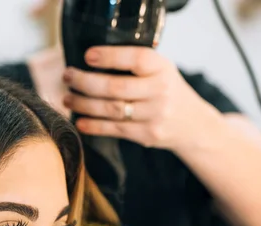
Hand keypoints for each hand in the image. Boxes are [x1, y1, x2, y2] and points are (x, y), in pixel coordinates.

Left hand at [62, 46, 212, 149]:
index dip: (110, 57)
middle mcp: (160, 91)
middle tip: (67, 78)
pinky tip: (79, 120)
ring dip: (83, 104)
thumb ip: (135, 66)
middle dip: (85, 82)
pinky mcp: (147, 134)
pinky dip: (93, 125)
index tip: (87, 56)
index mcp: (162, 68)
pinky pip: (114, 129)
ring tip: (68, 98)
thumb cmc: (167, 92)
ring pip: (111, 109)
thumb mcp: (161, 71)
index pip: (135, 58)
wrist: (193, 125)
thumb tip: (91, 63)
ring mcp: (154, 114)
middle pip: (115, 87)